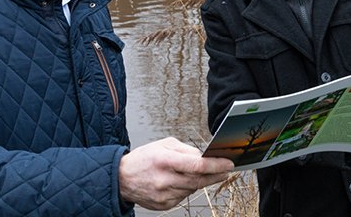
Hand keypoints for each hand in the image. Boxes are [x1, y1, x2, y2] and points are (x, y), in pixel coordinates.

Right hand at [118, 137, 233, 210]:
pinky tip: (181, 181)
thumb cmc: (144, 159)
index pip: (197, 165)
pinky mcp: (164, 205)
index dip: (216, 165)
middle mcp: (165, 180)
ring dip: (200, 181)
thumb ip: (186, 150)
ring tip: (198, 173)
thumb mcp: (164, 145)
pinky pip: (183, 196)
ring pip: (192, 188)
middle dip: (216, 175)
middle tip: (226, 170)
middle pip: (199, 180)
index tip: (229, 164)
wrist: (122, 178)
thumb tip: (205, 156)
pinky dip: (187, 188)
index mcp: (165, 161)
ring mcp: (164, 195)